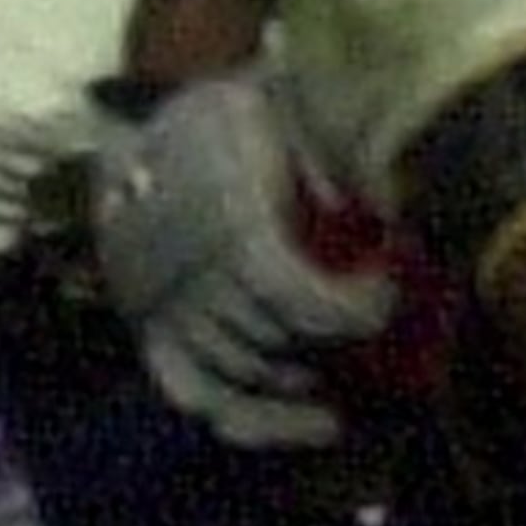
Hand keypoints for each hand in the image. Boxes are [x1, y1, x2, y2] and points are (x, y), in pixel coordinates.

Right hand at [86, 67, 392, 448]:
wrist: (137, 121)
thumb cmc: (222, 113)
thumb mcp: (275, 102)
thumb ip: (324, 152)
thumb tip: (387, 209)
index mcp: (222, 219)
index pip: (292, 295)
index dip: (348, 311)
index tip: (388, 296)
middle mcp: (188, 277)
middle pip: (275, 340)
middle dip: (338, 344)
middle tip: (386, 331)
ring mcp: (162, 313)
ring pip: (245, 374)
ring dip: (307, 378)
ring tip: (361, 368)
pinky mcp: (149, 334)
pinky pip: (201, 398)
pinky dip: (259, 423)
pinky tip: (316, 423)